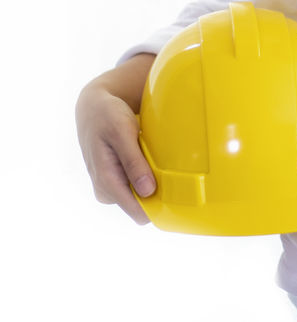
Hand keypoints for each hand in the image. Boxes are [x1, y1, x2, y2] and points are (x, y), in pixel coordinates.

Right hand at [75, 82, 155, 225]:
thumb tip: (148, 191)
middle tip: (166, 168)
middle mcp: (105, 191)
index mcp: (106, 182)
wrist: (93, 109)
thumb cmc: (108, 116)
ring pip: (141, 198)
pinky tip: (149, 161)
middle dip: (157, 192)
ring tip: (154, 160)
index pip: (138, 213)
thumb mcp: (122, 133)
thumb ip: (133, 162)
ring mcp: (109, 188)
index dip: (158, 206)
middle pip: (142, 207)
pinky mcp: (115, 182)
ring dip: (152, 183)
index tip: (177, 193)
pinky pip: (137, 188)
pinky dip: (147, 177)